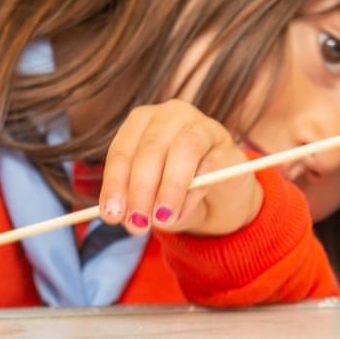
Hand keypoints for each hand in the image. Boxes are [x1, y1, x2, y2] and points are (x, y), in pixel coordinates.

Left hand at [100, 100, 262, 236]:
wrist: (218, 197)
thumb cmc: (174, 191)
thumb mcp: (149, 198)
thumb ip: (137, 204)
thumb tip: (124, 216)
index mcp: (141, 122)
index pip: (122, 150)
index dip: (115, 183)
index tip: (112, 215)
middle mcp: (170, 115)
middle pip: (151, 148)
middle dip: (141, 189)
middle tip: (137, 223)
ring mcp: (202, 126)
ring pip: (183, 149)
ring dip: (169, 187)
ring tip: (162, 220)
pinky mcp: (227, 147)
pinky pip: (211, 166)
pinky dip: (194, 193)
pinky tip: (182, 213)